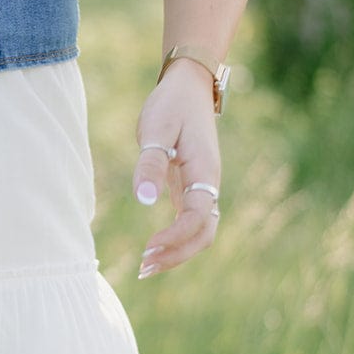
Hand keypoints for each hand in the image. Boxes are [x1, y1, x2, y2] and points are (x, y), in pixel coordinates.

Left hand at [131, 58, 220, 276]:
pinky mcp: (192, 186)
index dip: (175, 237)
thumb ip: (150, 164)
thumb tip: (144, 201)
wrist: (188, 86)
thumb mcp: (155, 129)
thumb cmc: (171, 105)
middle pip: (204, 233)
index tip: (148, 247)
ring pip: (200, 231)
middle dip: (177, 255)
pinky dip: (175, 239)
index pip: (197, 217)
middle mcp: (209, 184)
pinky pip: (191, 222)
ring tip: (146, 265)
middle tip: (144, 267)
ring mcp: (203, 187)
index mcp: (204, 171)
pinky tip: (154, 248)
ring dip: (177, 252)